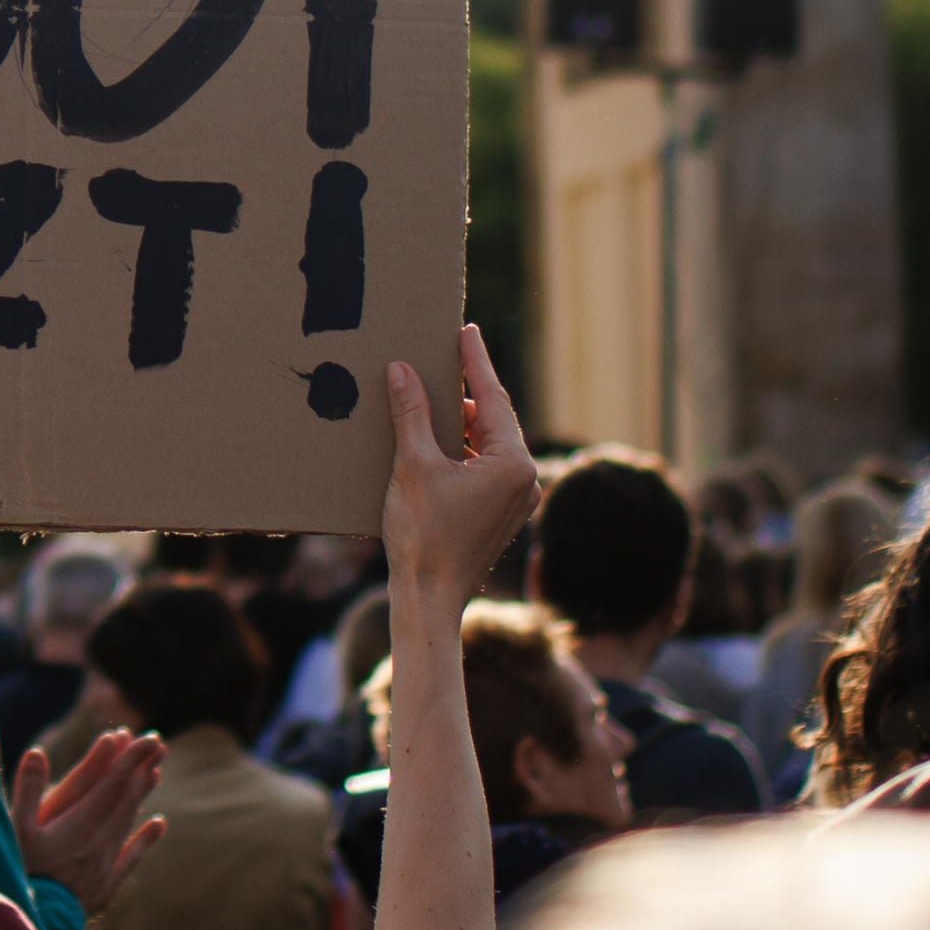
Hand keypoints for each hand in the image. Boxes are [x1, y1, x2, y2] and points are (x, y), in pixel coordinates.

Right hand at [14, 727, 166, 911]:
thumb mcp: (14, 830)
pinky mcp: (106, 884)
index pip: (111, 783)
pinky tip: (159, 823)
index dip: (128, 758)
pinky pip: (131, 856)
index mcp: (78, 824)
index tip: (144, 737)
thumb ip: (27, 790)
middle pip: (125, 798)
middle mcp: (98, 841)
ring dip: (142, 794)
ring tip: (156, 770)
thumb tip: (37, 751)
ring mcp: (104, 863)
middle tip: (158, 742)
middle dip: (140, 767)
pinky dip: (146, 838)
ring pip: (129, 821)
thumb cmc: (19, 874)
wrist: (35, 926)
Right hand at [382, 324, 538, 604]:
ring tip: (430, 397)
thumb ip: (412, 412)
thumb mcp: (414, 465)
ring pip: (488, 444)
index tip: (465, 331)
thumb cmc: (424, 536)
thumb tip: (403, 369)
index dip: (475, 362)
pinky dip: (462, 449)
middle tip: (442, 358)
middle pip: (493, 420)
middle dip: (465, 392)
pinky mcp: (502, 514)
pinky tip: (435, 439)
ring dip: (460, 423)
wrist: (431, 598)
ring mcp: (517, 499)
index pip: (493, 398)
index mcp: (513, 463)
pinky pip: (485, 467)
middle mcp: (525, 478)